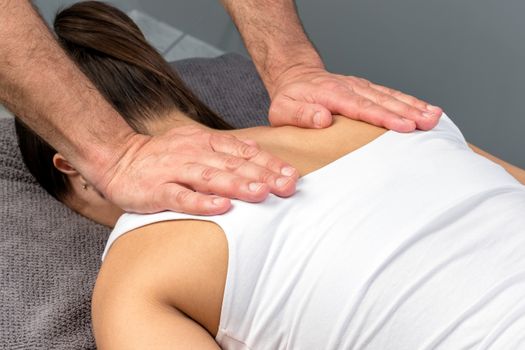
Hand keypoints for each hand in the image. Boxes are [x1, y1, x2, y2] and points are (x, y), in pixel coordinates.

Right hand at [92, 126, 297, 214]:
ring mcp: (174, 171)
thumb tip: (254, 149)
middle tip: (287, 187)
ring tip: (261, 193)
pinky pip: (181, 197)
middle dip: (262, 175)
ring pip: (210, 178)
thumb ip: (225, 147)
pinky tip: (222, 208)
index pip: (243, 152)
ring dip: (237, 185)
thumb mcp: (194, 143)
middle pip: (232, 165)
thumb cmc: (162, 156)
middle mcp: (193, 154)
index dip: (269, 163)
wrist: (117, 158)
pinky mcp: (157, 190)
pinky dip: (202, 203)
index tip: (291, 175)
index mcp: (205, 143)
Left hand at [268, 66, 442, 131]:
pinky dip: (410, 102)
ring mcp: (360, 87)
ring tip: (435, 117)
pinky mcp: (366, 89)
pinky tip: (426, 109)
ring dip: (414, 106)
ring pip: (391, 96)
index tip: (403, 126)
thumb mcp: (283, 109)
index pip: (361, 107)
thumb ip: (301, 114)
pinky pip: (390, 95)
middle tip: (429, 123)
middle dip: (408, 112)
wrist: (295, 77)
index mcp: (331, 94)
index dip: (383, 117)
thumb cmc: (289, 98)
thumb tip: (322, 118)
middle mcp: (350, 87)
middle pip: (383, 101)